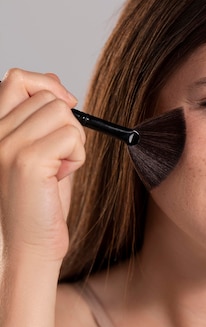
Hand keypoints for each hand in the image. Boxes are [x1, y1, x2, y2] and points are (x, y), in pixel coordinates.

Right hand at [0, 69, 85, 262]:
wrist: (28, 247)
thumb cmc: (38, 204)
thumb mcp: (41, 154)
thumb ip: (44, 121)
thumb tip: (61, 89)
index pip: (17, 79)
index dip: (47, 84)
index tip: (68, 104)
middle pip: (50, 97)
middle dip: (68, 125)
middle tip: (58, 158)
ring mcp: (8, 145)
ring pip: (63, 114)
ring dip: (74, 142)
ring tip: (58, 169)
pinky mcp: (27, 161)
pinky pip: (71, 137)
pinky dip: (77, 157)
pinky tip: (60, 177)